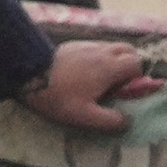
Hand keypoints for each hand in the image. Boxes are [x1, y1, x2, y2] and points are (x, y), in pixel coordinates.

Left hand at [21, 37, 147, 133]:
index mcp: (110, 67)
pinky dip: (99, 56)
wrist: (28, 73)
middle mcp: (103, 51)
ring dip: (115, 60)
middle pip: (129, 50)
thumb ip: (109, 121)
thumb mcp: (84, 116)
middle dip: (130, 64)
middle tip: (119, 83)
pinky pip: (96, 47)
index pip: (138, 64)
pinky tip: (86, 71)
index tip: (127, 91)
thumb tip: (127, 122)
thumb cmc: (58, 96)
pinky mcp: (74, 44)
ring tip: (103, 78)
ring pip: (112, 47)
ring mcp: (88, 44)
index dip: (138, 78)